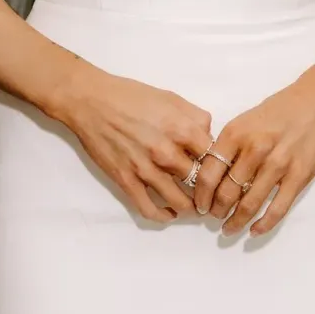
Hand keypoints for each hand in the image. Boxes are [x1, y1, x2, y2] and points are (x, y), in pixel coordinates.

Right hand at [59, 69, 217, 221]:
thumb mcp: (172, 98)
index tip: (223, 173)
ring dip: (192, 208)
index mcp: (182, 129)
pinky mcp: (126, 181)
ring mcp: (145, 170)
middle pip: (202, 183)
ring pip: (180, 202)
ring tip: (196, 207)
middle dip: (210, 191)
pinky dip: (164, 216)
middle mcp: (167, 152)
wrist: (91, 101)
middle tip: (213, 195)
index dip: (222, 167)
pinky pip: (149, 209)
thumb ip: (196, 117)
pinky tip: (170, 214)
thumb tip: (209, 137)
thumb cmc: (131, 96)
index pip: (216, 158)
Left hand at [193, 69, 314, 232]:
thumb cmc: (277, 111)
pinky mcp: (298, 175)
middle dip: (216, 211)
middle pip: (226, 193)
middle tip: (215, 217)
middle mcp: (254, 149)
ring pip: (249, 204)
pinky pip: (277, 208)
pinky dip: (264, 224)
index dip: (200, 196)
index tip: (200, 205)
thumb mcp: (243, 121)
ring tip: (230, 227)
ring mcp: (278, 164)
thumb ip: (227, 147)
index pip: (208, 174)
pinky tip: (255, 230)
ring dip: (236, 221)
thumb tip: (209, 176)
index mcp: (235, 134)